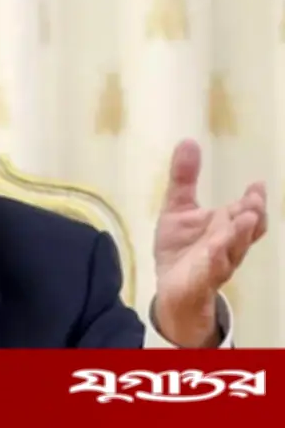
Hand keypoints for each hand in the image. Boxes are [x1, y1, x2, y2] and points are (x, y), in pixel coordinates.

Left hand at [153, 139, 266, 347]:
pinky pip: (212, 270)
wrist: (170, 286)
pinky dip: (214, 260)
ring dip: (239, 235)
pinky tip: (213, 248)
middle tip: (254, 202)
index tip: (257, 184)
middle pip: (246, 229)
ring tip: (244, 219)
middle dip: (252, 215)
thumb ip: (184, 178)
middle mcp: (228, 243)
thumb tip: (188, 141)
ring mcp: (217, 262)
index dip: (254, 200)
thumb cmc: (180, 247)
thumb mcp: (178, 208)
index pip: (247, 211)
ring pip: (233, 249)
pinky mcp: (202, 279)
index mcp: (226, 225)